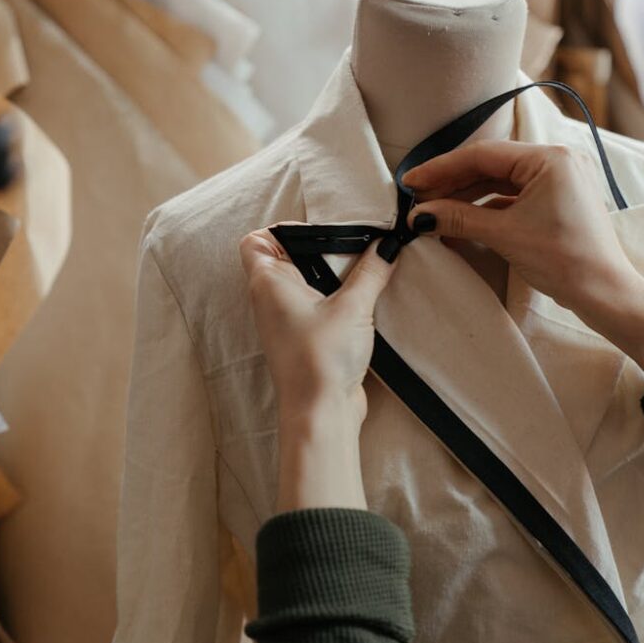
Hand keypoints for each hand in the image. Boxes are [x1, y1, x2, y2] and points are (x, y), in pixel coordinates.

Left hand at [240, 228, 395, 509]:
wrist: (322, 413)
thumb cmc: (321, 357)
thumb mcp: (352, 306)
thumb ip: (371, 271)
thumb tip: (387, 245)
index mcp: (268, 282)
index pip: (256, 241)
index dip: (281, 230)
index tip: (320, 231)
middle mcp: (271, 299)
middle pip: (287, 258)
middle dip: (320, 249)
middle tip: (355, 245)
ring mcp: (287, 320)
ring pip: (305, 282)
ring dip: (332, 275)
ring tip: (365, 268)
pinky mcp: (306, 337)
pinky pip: (318, 305)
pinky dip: (337, 297)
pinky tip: (366, 296)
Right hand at [405, 141, 643, 378]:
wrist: (604, 293)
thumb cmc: (565, 260)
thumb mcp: (505, 235)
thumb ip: (458, 218)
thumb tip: (420, 216)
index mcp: (550, 158)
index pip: (482, 155)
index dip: (441, 168)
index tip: (411, 182)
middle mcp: (556, 161)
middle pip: (489, 166)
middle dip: (451, 184)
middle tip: (417, 199)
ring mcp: (558, 180)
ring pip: (499, 182)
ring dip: (466, 197)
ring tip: (433, 212)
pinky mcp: (556, 200)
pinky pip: (512, 196)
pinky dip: (485, 208)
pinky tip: (460, 220)